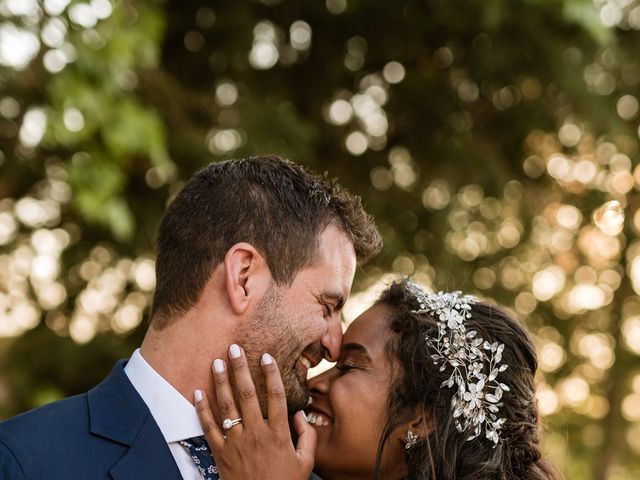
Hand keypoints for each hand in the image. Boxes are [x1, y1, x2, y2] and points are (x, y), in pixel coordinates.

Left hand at [194, 345, 315, 479]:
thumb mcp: (305, 462)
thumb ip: (307, 436)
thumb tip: (301, 413)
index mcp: (278, 433)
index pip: (276, 395)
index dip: (271, 374)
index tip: (266, 356)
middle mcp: (255, 433)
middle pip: (247, 394)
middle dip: (240, 368)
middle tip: (234, 348)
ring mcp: (236, 442)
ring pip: (226, 406)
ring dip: (220, 382)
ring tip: (216, 362)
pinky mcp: (220, 453)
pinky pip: (209, 427)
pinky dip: (201, 409)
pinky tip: (197, 392)